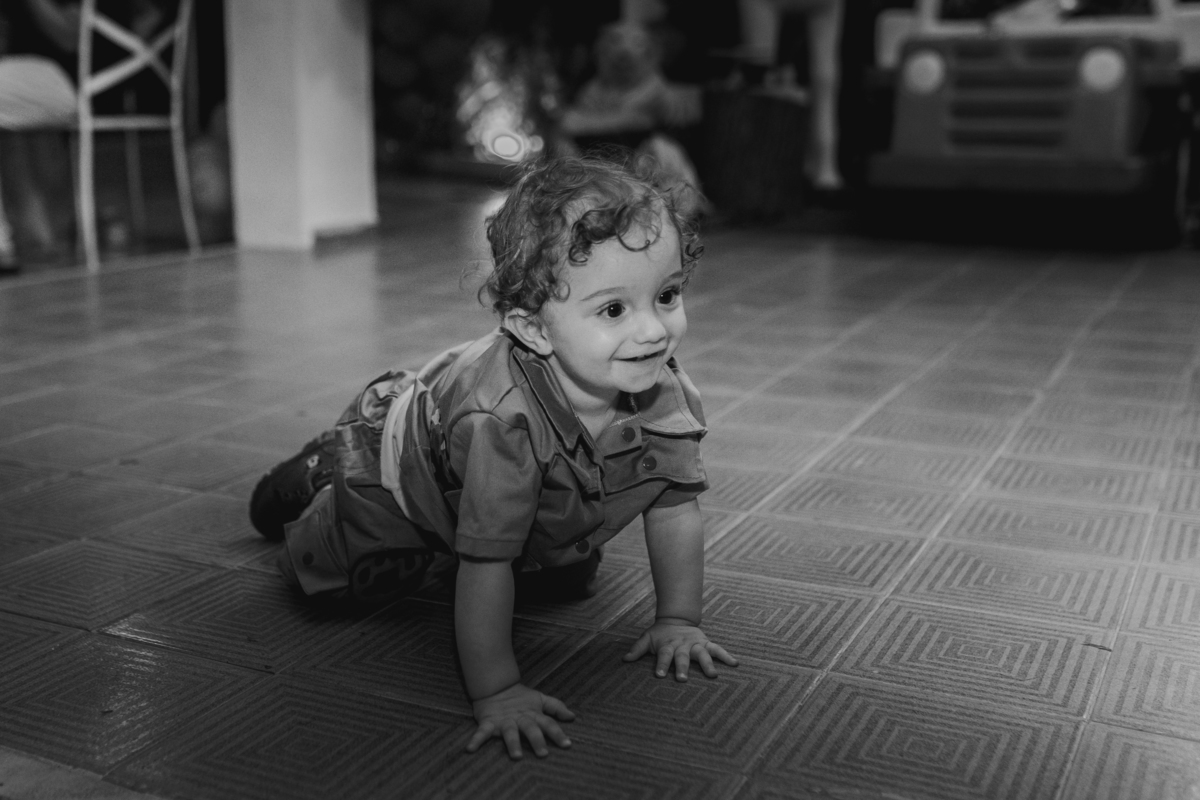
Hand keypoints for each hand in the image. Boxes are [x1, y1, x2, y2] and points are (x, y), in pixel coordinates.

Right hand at [466, 683, 574, 759]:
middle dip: (537, 740)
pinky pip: (482, 732)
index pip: (548, 723)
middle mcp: (520, 718)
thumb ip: (556, 707)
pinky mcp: (489, 722)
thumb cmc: (521, 697)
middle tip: (543, 753)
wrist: (496, 686)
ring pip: (510, 732)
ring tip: (516, 756)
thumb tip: (573, 717)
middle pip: (530, 729)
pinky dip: (476, 740)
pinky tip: (470, 749)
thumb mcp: (540, 699)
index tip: (567, 744)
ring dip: (513, 743)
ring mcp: (504, 720)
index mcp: (533, 714)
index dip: (557, 733)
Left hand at [622, 618, 737, 680]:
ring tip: (713, 675)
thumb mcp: (647, 638)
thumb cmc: (660, 634)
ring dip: (707, 664)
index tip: (660, 675)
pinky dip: (726, 656)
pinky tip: (735, 664)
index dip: (662, 665)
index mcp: (668, 645)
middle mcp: (682, 645)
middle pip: (682, 657)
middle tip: (683, 679)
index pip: (664, 656)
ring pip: (702, 654)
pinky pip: (717, 649)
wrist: (676, 618)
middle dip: (683, 667)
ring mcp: (695, 644)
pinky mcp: (706, 643)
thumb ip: (637, 649)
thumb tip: (624, 659)